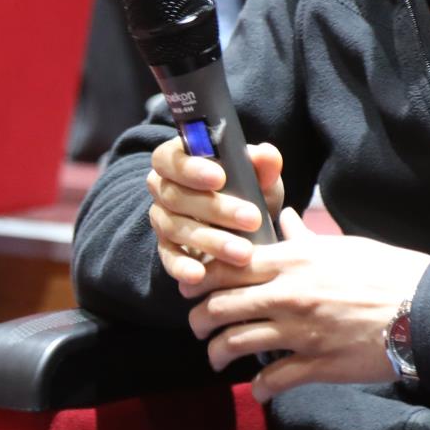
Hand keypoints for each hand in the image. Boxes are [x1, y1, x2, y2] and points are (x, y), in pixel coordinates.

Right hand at [147, 134, 284, 287]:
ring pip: (175, 227)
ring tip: (244, 252)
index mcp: (178, 159)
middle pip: (175, 196)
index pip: (170, 157)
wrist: (245, 228)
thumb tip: (267, 155)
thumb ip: (263, 165)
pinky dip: (182, 267)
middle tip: (251, 219)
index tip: (221, 178)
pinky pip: (168, 258)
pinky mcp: (166, 249)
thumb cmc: (248, 192)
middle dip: (215, 209)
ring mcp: (162, 219)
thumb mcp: (260, 178)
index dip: (191, 168)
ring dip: (210, 240)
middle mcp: (163, 187)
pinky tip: (200, 275)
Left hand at [187, 208, 429, 401]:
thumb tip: (286, 218)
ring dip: (218, 355)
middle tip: (199, 327)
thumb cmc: (386, 271)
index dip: (199, 279)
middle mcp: (287, 294)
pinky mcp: (316, 364)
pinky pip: (273, 381)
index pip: (226, 266)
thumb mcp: (342, 245)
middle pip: (220, 307)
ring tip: (217, 359)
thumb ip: (304, 237)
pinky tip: (258, 391)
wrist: (423, 307)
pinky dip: (259, 389)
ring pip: (236, 344)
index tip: (191, 289)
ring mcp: (300, 331)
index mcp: (292, 260)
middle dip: (200, 320)